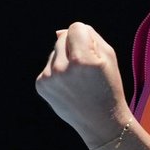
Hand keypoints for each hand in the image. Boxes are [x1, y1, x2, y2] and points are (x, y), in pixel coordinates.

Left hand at [35, 21, 129, 148]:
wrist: (100, 122)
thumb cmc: (108, 86)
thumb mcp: (108, 56)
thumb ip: (88, 35)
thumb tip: (58, 32)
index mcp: (83, 61)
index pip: (76, 27)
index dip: (85, 37)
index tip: (93, 53)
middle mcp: (62, 69)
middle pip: (62, 37)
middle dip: (74, 47)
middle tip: (86, 69)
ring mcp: (49, 78)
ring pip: (54, 51)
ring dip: (65, 59)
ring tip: (78, 80)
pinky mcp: (41, 86)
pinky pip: (48, 65)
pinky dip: (58, 71)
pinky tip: (69, 87)